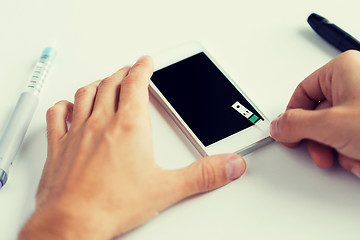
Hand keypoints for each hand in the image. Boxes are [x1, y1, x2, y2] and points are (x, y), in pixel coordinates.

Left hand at [19, 56, 245, 238]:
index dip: (142, 68)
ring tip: (105, 82)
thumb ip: (202, 175)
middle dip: (123, 73)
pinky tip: (68, 106)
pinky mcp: (59, 147)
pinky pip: (58, 116)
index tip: (145, 61)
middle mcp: (101, 123)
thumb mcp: (166, 189)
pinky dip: (64, 106)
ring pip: (86, 94)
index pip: (136, 84)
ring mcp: (78, 133)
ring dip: (97, 84)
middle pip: (111, 84)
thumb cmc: (112, 205)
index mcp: (129, 127)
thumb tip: (229, 165)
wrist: (72, 222)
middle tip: (129, 70)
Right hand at [270, 50, 359, 176]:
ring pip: (335, 130)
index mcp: (342, 69)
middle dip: (320, 140)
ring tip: (352, 156)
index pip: (302, 92)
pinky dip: (353, 153)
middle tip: (323, 151)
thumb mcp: (332, 124)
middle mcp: (354, 82)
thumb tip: (278, 126)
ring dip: (338, 150)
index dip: (292, 117)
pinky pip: (352, 137)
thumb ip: (296, 125)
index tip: (289, 135)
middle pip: (318, 114)